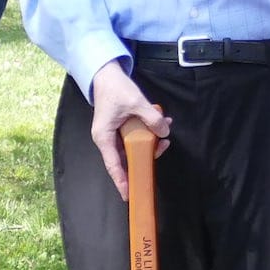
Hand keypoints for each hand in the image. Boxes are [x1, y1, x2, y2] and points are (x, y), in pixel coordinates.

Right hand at [89, 59, 170, 198]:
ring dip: (151, 139)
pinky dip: (149, 131)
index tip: (129, 195)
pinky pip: (137, 135)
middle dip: (147, 153)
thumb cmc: (115, 89)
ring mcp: (115, 134)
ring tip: (164, 129)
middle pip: (127, 157)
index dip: (122, 181)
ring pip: (135, 146)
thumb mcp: (136, 102)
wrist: (107, 74)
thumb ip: (151, 118)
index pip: (113, 165)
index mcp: (104, 137)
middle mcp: (108, 139)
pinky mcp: (122, 128)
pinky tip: (161, 122)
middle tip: (162, 146)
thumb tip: (164, 131)